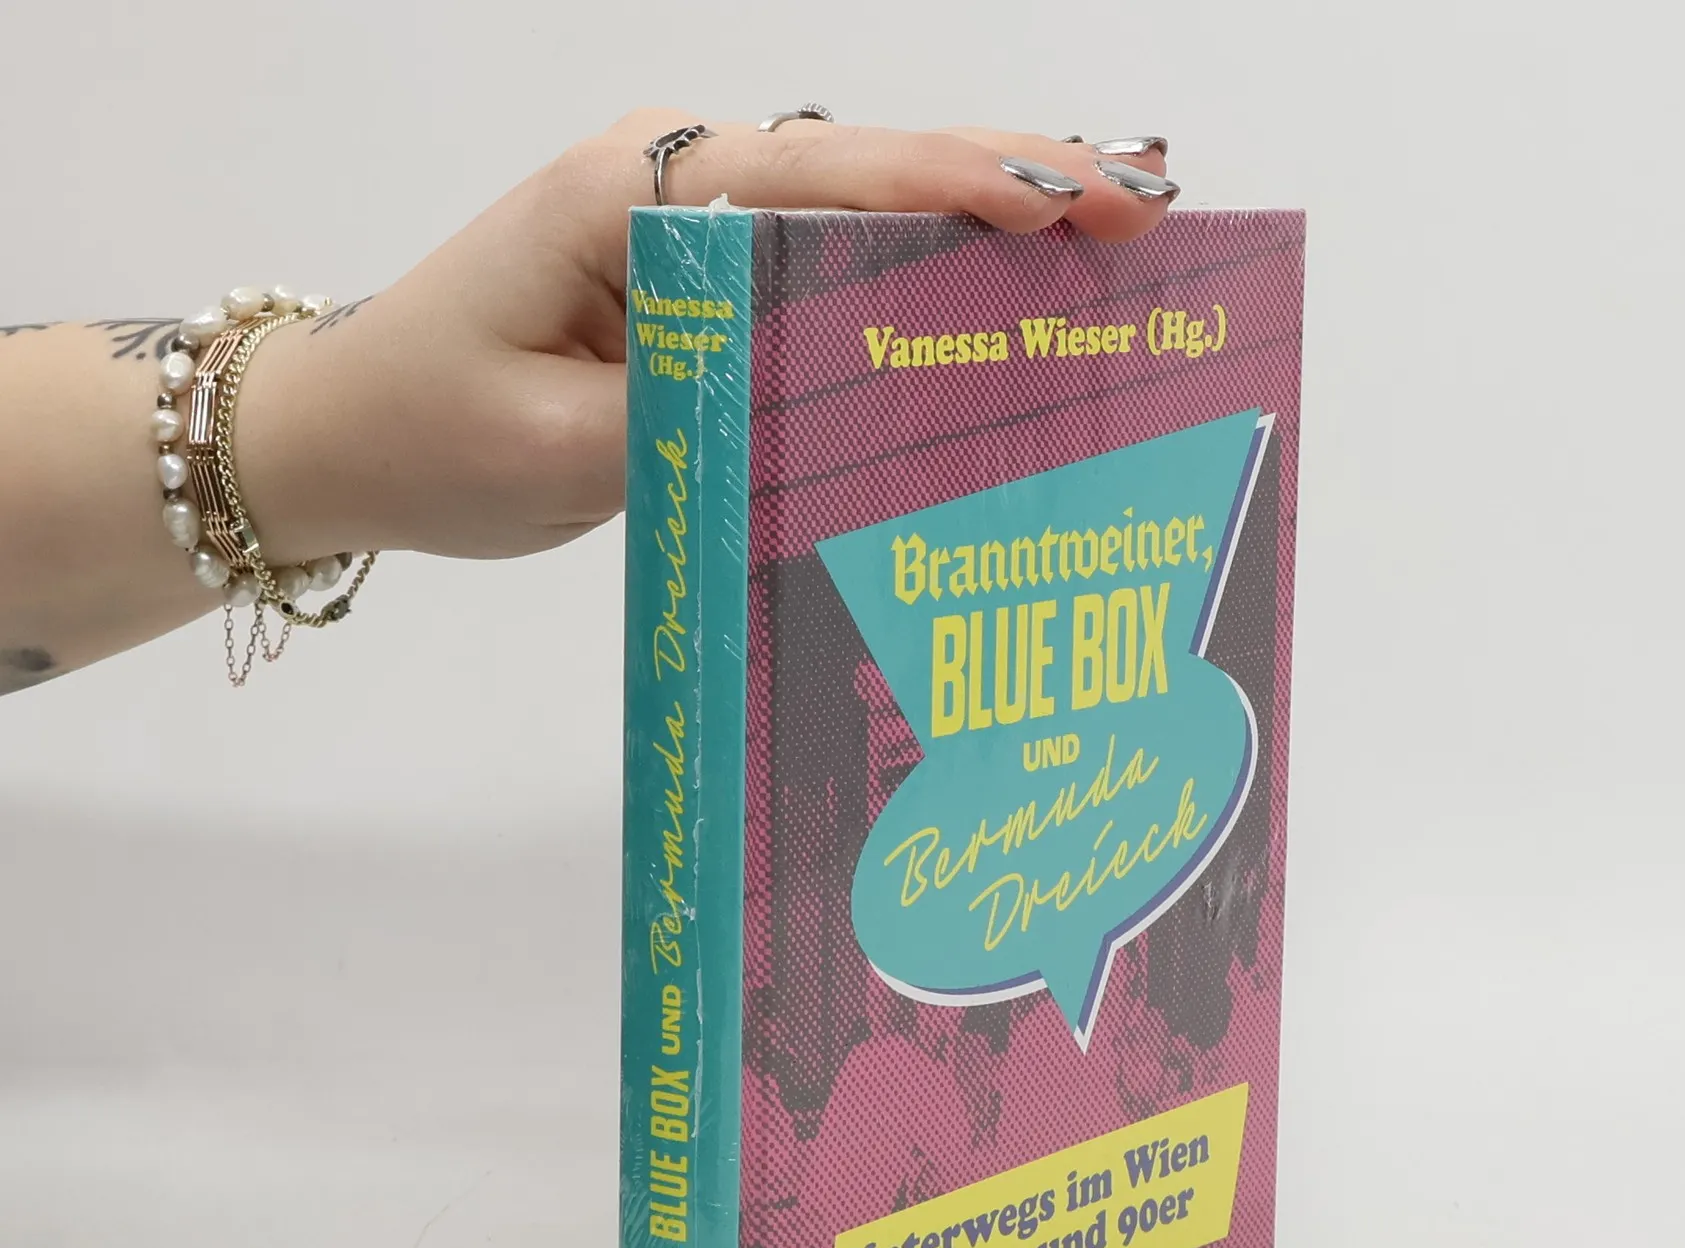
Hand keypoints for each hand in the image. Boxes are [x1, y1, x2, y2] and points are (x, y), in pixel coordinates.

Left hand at [240, 112, 1176, 567]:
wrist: (346, 432)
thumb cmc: (431, 430)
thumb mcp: (563, 450)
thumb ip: (697, 424)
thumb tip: (835, 415)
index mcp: (636, 193)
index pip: (824, 175)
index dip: (958, 187)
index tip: (1075, 204)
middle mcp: (677, 182)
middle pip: (869, 167)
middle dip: (1012, 185)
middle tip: (1146, 213)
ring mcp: (693, 225)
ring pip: (862, 209)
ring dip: (983, 224)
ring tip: (1110, 250)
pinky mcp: (703, 281)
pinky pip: (827, 266)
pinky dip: (919, 276)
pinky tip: (1000, 303)